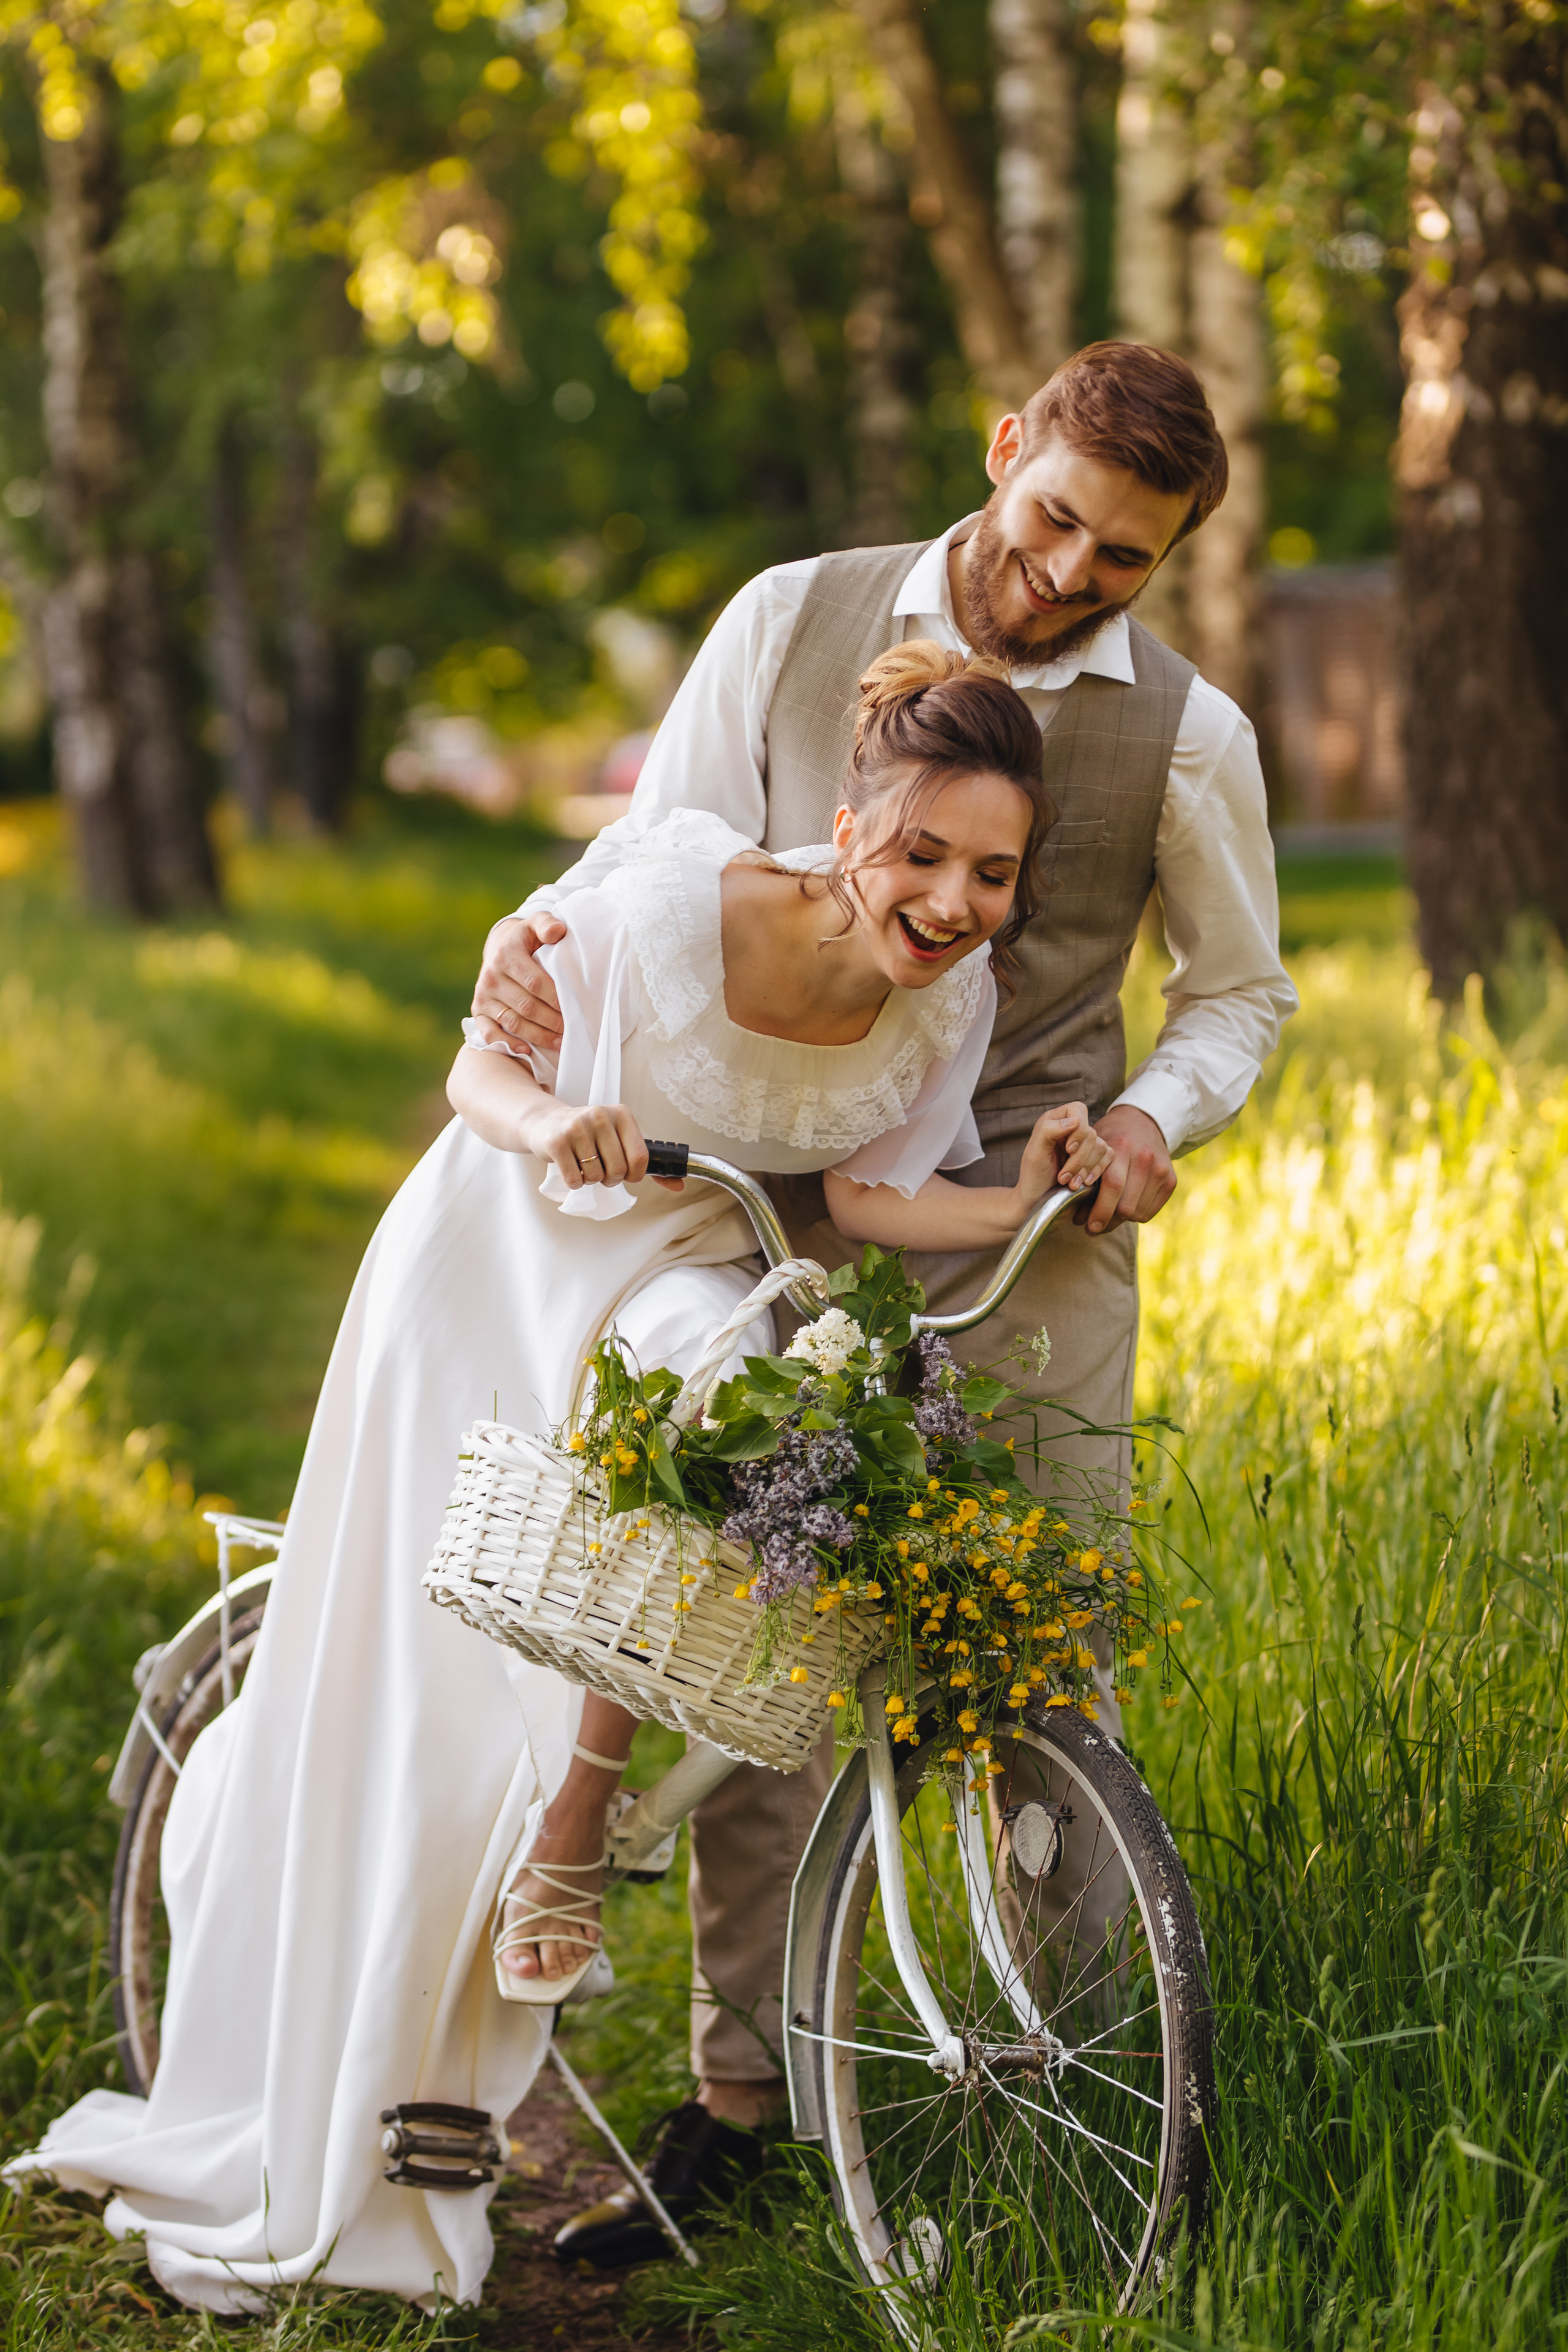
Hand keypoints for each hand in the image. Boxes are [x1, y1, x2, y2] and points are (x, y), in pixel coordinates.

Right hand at [470, 913, 565, 1053]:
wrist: (499, 946)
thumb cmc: (526, 938)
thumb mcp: (536, 924)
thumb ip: (548, 925)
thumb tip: (558, 931)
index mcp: (506, 955)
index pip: (535, 983)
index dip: (556, 999)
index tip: (575, 1009)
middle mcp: (490, 976)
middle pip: (526, 1006)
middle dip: (551, 1021)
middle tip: (572, 1030)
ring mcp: (482, 995)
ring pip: (513, 1022)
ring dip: (537, 1036)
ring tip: (560, 1042)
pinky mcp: (478, 1009)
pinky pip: (490, 1032)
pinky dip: (507, 1043)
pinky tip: (526, 1050)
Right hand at [517, 1100, 650, 1193]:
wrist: (546, 1122)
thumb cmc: (584, 1133)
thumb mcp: (611, 1131)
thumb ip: (629, 1148)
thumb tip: (638, 1175)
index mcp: (620, 1114)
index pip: (639, 1155)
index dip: (635, 1174)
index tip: (627, 1176)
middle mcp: (600, 1116)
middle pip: (618, 1169)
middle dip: (611, 1179)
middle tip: (602, 1173)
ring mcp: (577, 1128)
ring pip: (595, 1176)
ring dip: (590, 1179)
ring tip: (583, 1164)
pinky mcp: (557, 1143)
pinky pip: (574, 1180)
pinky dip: (574, 1182)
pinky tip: (570, 1167)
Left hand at [1015, 1102, 1114, 1219]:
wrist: (1040, 1202)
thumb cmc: (1034, 1177)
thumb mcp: (1035, 1152)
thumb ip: (1049, 1131)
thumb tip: (1075, 1120)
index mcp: (1056, 1121)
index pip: (1078, 1109)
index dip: (1078, 1128)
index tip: (1068, 1149)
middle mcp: (1072, 1130)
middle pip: (1091, 1134)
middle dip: (1078, 1159)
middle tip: (1063, 1177)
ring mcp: (1086, 1145)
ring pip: (1101, 1147)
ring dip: (1085, 1169)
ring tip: (1070, 1183)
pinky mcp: (1096, 1160)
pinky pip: (1108, 1158)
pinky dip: (1097, 1172)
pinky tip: (1083, 1183)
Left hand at [1077, 1105, 1175, 1232]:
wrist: (1144, 1122)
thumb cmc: (1112, 1138)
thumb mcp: (1095, 1147)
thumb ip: (1085, 1176)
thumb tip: (1078, 1217)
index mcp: (1122, 1147)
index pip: (1113, 1186)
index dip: (1100, 1211)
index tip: (1088, 1227)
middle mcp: (1145, 1158)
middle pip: (1126, 1206)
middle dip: (1107, 1222)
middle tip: (1093, 1226)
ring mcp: (1160, 1170)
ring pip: (1137, 1213)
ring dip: (1120, 1220)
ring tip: (1108, 1214)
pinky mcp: (1170, 1181)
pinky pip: (1149, 1213)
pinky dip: (1135, 1215)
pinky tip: (1124, 1206)